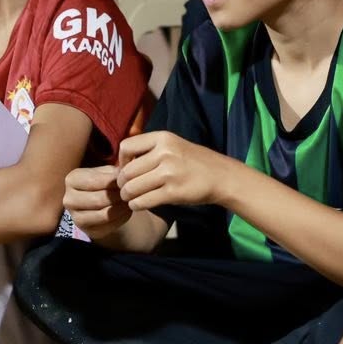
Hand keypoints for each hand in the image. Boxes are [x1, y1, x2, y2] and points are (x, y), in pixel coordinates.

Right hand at [64, 165, 133, 238]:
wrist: (97, 201)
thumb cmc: (103, 182)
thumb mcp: (106, 171)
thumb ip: (114, 171)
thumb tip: (125, 172)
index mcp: (72, 180)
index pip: (95, 181)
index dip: (114, 181)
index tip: (126, 180)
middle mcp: (69, 200)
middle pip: (98, 200)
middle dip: (118, 196)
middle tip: (130, 192)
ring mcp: (76, 218)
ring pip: (103, 215)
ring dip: (121, 208)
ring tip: (129, 201)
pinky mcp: (88, 231)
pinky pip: (109, 226)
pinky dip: (121, 218)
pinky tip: (126, 211)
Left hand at [116, 131, 234, 210]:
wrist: (221, 176)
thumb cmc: (194, 161)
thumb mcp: (173, 144)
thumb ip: (150, 149)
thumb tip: (121, 163)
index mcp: (163, 138)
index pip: (126, 147)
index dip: (121, 161)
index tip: (126, 169)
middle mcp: (165, 153)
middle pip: (127, 171)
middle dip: (122, 183)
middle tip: (126, 189)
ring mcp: (169, 173)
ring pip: (132, 188)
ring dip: (127, 196)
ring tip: (131, 198)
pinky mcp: (173, 193)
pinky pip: (143, 201)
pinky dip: (136, 205)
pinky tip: (139, 204)